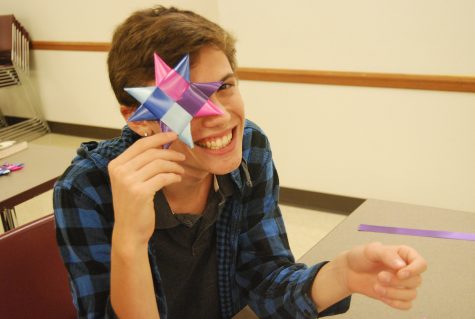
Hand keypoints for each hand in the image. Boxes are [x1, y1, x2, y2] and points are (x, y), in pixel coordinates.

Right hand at [108, 132, 184, 248]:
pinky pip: (163, 177)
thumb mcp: (130, 181)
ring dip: (173, 166)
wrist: (129, 231)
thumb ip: (139, 164)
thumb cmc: (133, 205)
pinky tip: (177, 179)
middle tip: (182, 157)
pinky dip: (173, 176)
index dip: (158, 138)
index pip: (139, 144)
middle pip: (151, 153)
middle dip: (170, 152)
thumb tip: (160, 146)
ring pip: (158, 164)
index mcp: (115, 165)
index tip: (172, 135)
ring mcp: (128, 182)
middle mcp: (119, 171)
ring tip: (180, 171)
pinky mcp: (140, 192)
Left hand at [344, 242, 426, 309]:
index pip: (421, 264)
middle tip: (380, 277)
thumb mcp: (371, 250)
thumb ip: (387, 255)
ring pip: (412, 294)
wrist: (350, 271)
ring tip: (376, 286)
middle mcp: (407, 269)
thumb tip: (401, 266)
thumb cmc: (361, 257)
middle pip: (416, 281)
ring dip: (394, 293)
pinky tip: (381, 295)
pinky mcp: (397, 296)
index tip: (400, 273)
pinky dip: (395, 303)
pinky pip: (406, 305)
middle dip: (397, 281)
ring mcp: (403, 284)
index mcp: (405, 254)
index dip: (414, 270)